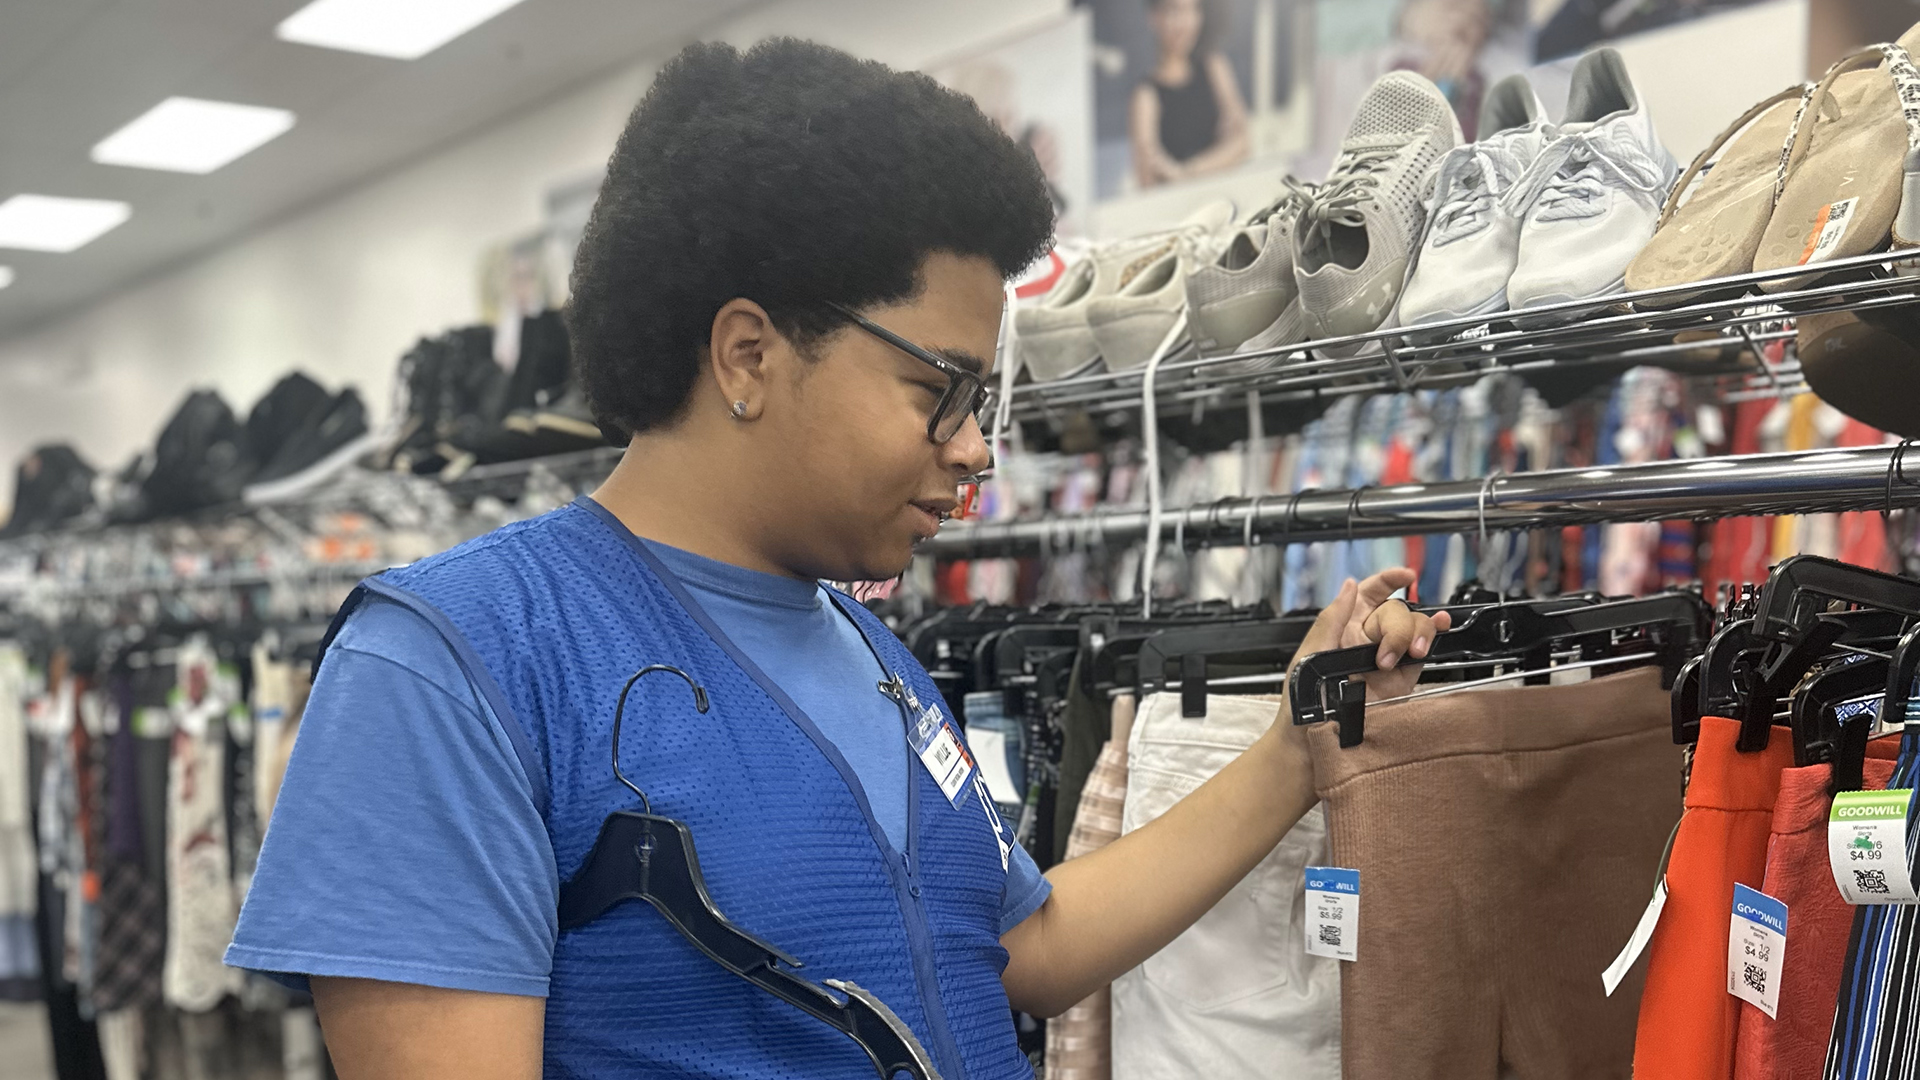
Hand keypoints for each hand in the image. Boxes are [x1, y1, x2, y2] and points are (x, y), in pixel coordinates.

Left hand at [1292, 568, 1451, 703]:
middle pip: (1397, 612)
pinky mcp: (1403, 678)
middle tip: (1383, 657)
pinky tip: (1440, 626)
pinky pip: (1423, 652)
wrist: (1316, 740)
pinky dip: (1433, 637)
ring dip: (1417, 635)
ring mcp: (1388, 658)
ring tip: (1410, 654)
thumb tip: (1349, 585)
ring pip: (1414, 629)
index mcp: (1344, 627)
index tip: (1405, 576)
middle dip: (1397, 628)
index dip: (1388, 580)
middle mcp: (1368, 639)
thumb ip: (1332, 618)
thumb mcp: (1309, 653)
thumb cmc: (1302, 701)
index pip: (1370, 594)